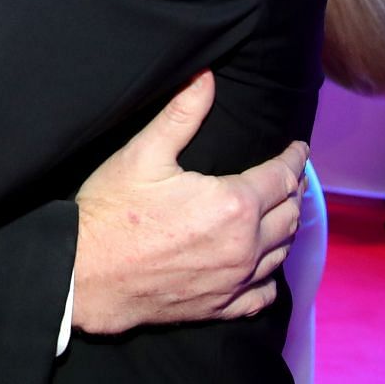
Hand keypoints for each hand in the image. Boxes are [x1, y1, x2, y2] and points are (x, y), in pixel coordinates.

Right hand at [72, 72, 306, 331]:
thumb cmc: (111, 213)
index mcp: (233, 204)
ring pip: (281, 253)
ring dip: (285, 229)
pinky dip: (269, 277)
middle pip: (289, 215)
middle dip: (293, 191)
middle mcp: (244, 246)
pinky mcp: (220, 307)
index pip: (282, 176)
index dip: (294, 158)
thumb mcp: (144, 154)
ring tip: (279, 214)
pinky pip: (262, 294)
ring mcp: (234, 281)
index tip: (299, 149)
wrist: (85, 275)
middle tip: (289, 177)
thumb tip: (206, 76)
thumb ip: (182, 114)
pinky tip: (262, 266)